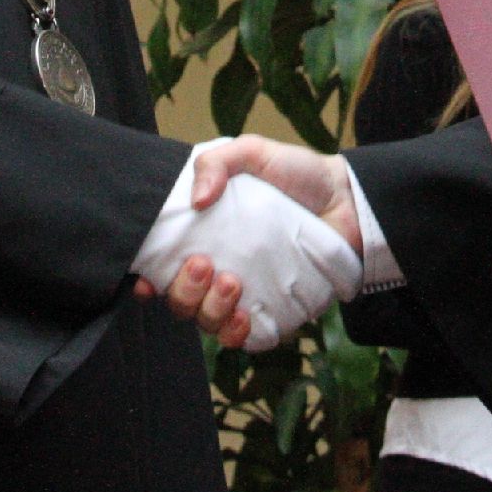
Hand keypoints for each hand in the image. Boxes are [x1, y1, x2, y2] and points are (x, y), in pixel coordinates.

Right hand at [130, 141, 360, 351]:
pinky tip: (244, 317)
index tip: (145, 281)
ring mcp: (245, 296)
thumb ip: (217, 162)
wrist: (345, 199)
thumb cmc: (296, 175)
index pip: (161, 269)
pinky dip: (238, 334)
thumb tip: (196, 200)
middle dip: (183, 292)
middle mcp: (218, 271)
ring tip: (232, 282)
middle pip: (180, 302)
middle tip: (204, 264)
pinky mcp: (274, 312)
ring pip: (209, 323)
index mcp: (204, 238)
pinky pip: (248, 338)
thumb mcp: (252, 152)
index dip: (145, 282)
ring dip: (210, 310)